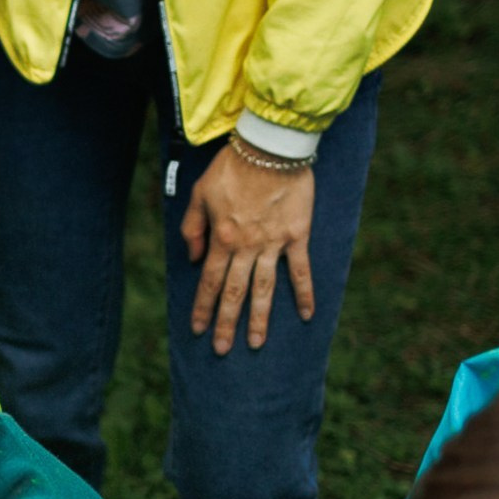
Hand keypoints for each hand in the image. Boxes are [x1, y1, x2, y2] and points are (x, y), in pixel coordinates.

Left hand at [182, 147, 315, 354]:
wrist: (271, 148)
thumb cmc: (232, 167)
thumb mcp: (200, 193)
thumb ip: (193, 227)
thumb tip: (193, 256)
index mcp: (222, 239)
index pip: (209, 281)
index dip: (202, 307)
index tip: (197, 329)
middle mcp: (247, 247)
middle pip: (235, 293)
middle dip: (227, 323)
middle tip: (222, 349)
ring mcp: (274, 244)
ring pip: (265, 289)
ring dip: (260, 318)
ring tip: (256, 343)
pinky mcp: (297, 236)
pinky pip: (301, 270)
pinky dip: (304, 293)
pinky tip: (305, 316)